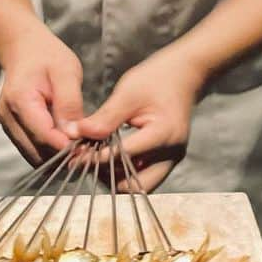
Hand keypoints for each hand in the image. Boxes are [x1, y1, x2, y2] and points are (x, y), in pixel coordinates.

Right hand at [0, 23, 84, 165]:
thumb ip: (69, 103)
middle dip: (63, 155)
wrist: (24, 49)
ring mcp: (7, 124)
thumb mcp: (66, 72)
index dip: (65, 147)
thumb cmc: (46, 56)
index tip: (88, 149)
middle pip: (37, 150)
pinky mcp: (13, 128)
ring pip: (33, 155)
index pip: (42, 135)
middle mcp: (8, 116)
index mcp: (20, 100)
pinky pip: (32, 148)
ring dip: (56, 156)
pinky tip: (66, 142)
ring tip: (80, 147)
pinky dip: (49, 150)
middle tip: (89, 150)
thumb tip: (73, 134)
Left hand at [76, 43, 204, 191]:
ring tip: (95, 157)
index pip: (124, 156)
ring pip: (138, 186)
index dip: (97, 157)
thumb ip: (104, 118)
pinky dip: (125, 171)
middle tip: (87, 160)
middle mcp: (171, 154)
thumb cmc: (156, 80)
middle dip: (107, 176)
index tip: (77, 153)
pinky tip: (109, 155)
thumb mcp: (128, 94)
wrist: (184, 76)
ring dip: (115, 176)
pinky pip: (143, 176)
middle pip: (135, 185)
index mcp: (163, 134)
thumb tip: (77, 133)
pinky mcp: (166, 160)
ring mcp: (171, 159)